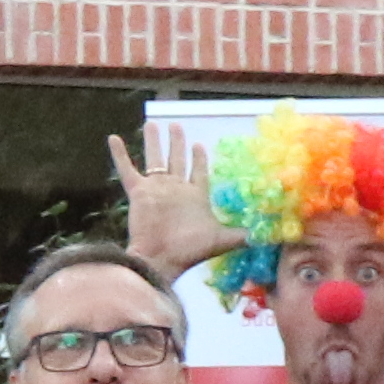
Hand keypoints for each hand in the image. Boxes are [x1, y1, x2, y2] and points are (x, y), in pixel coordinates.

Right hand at [110, 126, 240, 274]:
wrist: (161, 259)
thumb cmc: (190, 251)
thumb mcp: (222, 239)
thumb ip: (243, 234)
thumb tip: (268, 235)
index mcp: (195, 196)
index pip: (198, 172)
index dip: (199, 159)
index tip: (199, 145)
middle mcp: (176, 189)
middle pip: (177, 160)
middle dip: (178, 143)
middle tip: (176, 126)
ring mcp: (157, 189)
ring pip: (155, 159)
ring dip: (154, 141)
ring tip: (153, 124)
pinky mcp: (139, 192)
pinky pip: (127, 169)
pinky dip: (120, 154)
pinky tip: (114, 138)